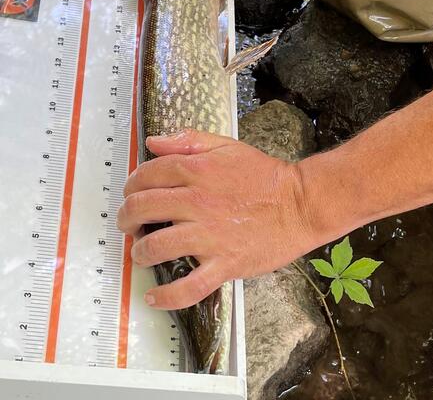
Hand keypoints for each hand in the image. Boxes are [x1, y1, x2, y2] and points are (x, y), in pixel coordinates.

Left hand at [117, 130, 317, 309]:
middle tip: (128, 225)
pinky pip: (188, 286)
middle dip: (126, 219)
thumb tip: (153, 143)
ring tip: (141, 254)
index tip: (131, 195)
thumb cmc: (265, 176)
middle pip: (142, 209)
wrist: (299, 204)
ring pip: (155, 247)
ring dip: (139, 253)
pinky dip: (166, 296)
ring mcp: (209, 235)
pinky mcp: (223, 263)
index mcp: (197, 171)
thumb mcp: (227, 147)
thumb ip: (189, 141)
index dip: (131, 185)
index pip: (146, 175)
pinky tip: (154, 297)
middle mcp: (197, 202)